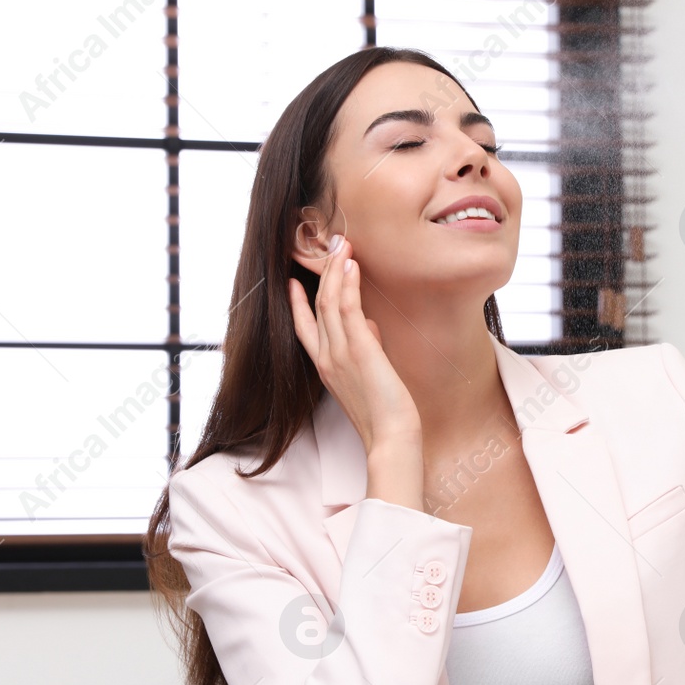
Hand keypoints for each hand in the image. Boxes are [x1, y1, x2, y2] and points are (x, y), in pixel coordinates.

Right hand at [287, 233, 421, 453]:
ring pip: (329, 302)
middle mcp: (326, 358)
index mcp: (326, 367)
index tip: (294, 282)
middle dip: (323, 272)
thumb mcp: (369, 376)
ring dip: (336, 270)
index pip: (304, 328)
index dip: (297, 302)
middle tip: (332, 245)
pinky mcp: (359, 351)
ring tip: (343, 245)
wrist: (391, 438)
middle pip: (317, 306)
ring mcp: (339, 354)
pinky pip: (348, 309)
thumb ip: (365, 347)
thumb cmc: (385, 413)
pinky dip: (348, 285)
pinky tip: (352, 266)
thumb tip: (368, 324)